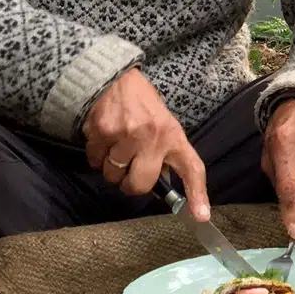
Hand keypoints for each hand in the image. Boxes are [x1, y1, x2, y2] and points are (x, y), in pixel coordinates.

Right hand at [84, 68, 208, 220]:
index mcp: (173, 135)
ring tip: (115, 145)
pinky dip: (95, 155)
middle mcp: (152, 136)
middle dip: (130, 184)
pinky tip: (102, 138)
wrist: (112, 77)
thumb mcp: (163, 122)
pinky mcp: (101, 132)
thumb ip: (164, 150)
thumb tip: (163, 183)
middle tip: (129, 170)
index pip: (192, 168)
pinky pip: (94, 161)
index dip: (197, 194)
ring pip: (113, 175)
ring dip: (110, 168)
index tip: (200, 216)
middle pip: (140, 185)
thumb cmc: (141, 103)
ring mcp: (126, 135)